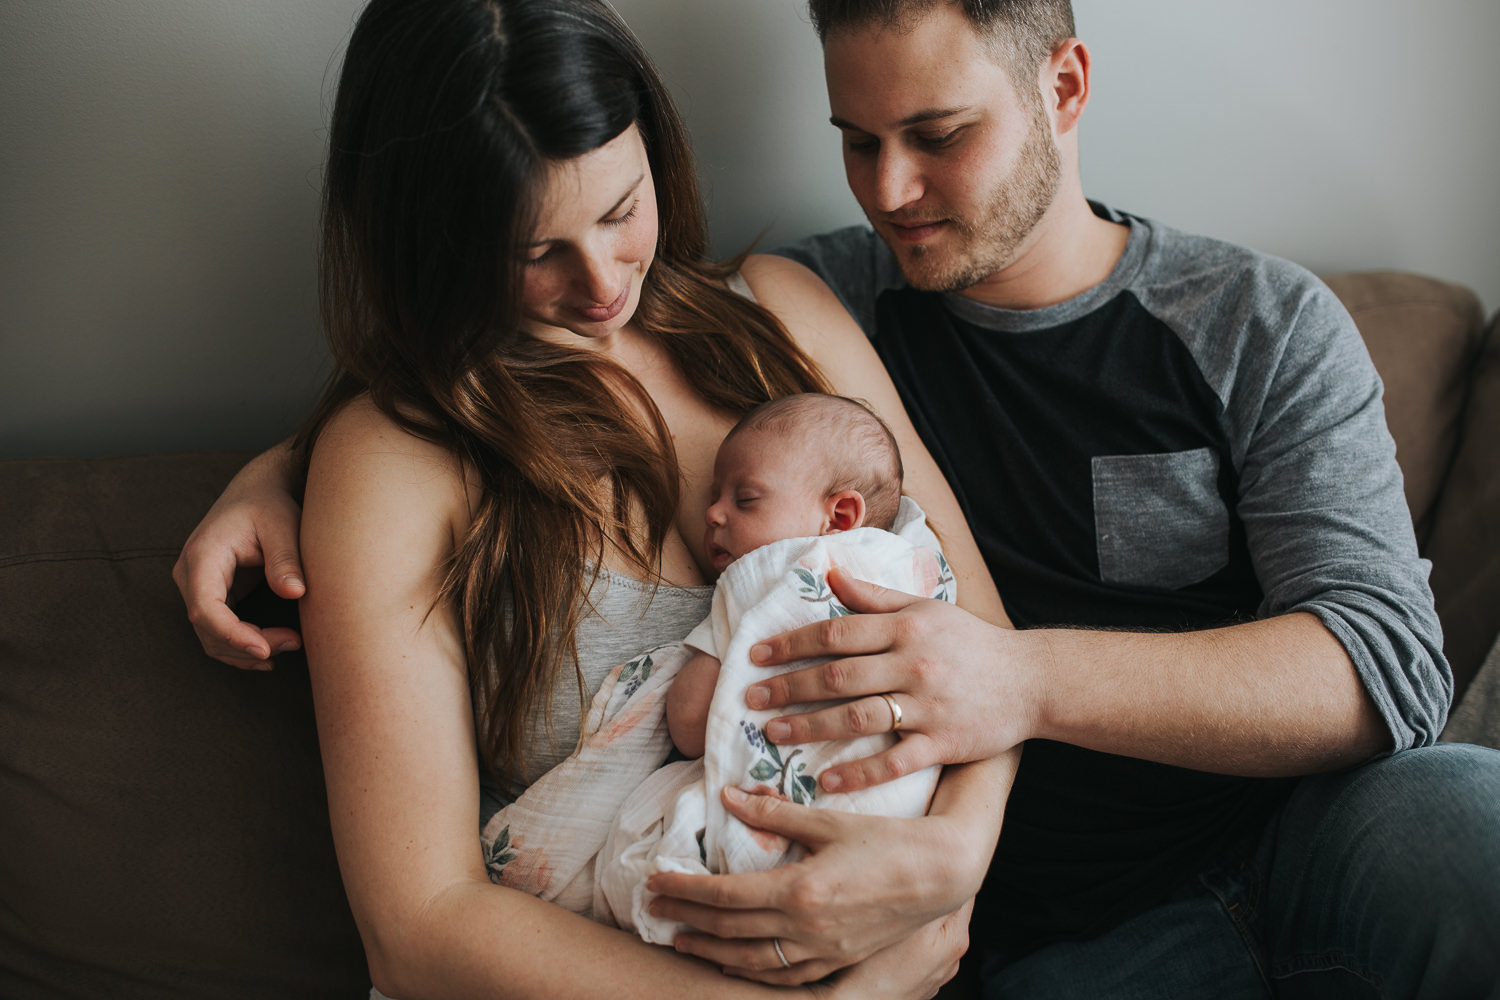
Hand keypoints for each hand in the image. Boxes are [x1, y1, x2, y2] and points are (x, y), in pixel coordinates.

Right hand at [172, 451, 305, 668]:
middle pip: (208, 627)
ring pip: (210, 636)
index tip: (264, 649)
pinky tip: (270, 651)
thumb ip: (286, 558)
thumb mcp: (283, 525)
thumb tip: (295, 592)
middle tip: (293, 642)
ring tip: (289, 645)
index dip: (232, 634)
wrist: (256, 492)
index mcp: (203, 555)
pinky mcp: (210, 594)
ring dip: (245, 650)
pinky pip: (217, 630)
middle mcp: (190, 574)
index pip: (205, 608)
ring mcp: (196, 586)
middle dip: (247, 645)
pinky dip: (240, 645)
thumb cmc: (269, 505)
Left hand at [646, 784, 982, 985]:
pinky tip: (734, 964)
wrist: (942, 872)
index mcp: (800, 890)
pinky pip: (786, 976)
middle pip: (730, 932)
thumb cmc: (888, 838)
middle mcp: (807, 927)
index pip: (725, 896)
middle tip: (655, 912)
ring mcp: (824, 950)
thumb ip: (774, 812)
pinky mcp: (839, 960)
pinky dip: (752, 973)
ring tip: (682, 941)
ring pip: (752, 962)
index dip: (685, 891)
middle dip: (687, 921)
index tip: (656, 883)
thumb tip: (729, 796)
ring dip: (711, 953)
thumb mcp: (828, 819)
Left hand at [745, 568, 1042, 792]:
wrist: (1032, 680)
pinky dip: (859, 774)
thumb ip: (873, 596)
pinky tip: (826, 781)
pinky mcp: (944, 743)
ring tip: (774, 734)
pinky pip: (894, 762)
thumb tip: (827, 574)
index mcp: (906, 627)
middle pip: (837, 676)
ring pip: (858, 718)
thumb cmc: (971, 642)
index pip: (836, 633)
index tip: (756, 656)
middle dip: (789, 687)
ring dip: (810, 727)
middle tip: (751, 699)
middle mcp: (913, 664)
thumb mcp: (925, 608)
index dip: (791, 643)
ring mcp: (928, 706)